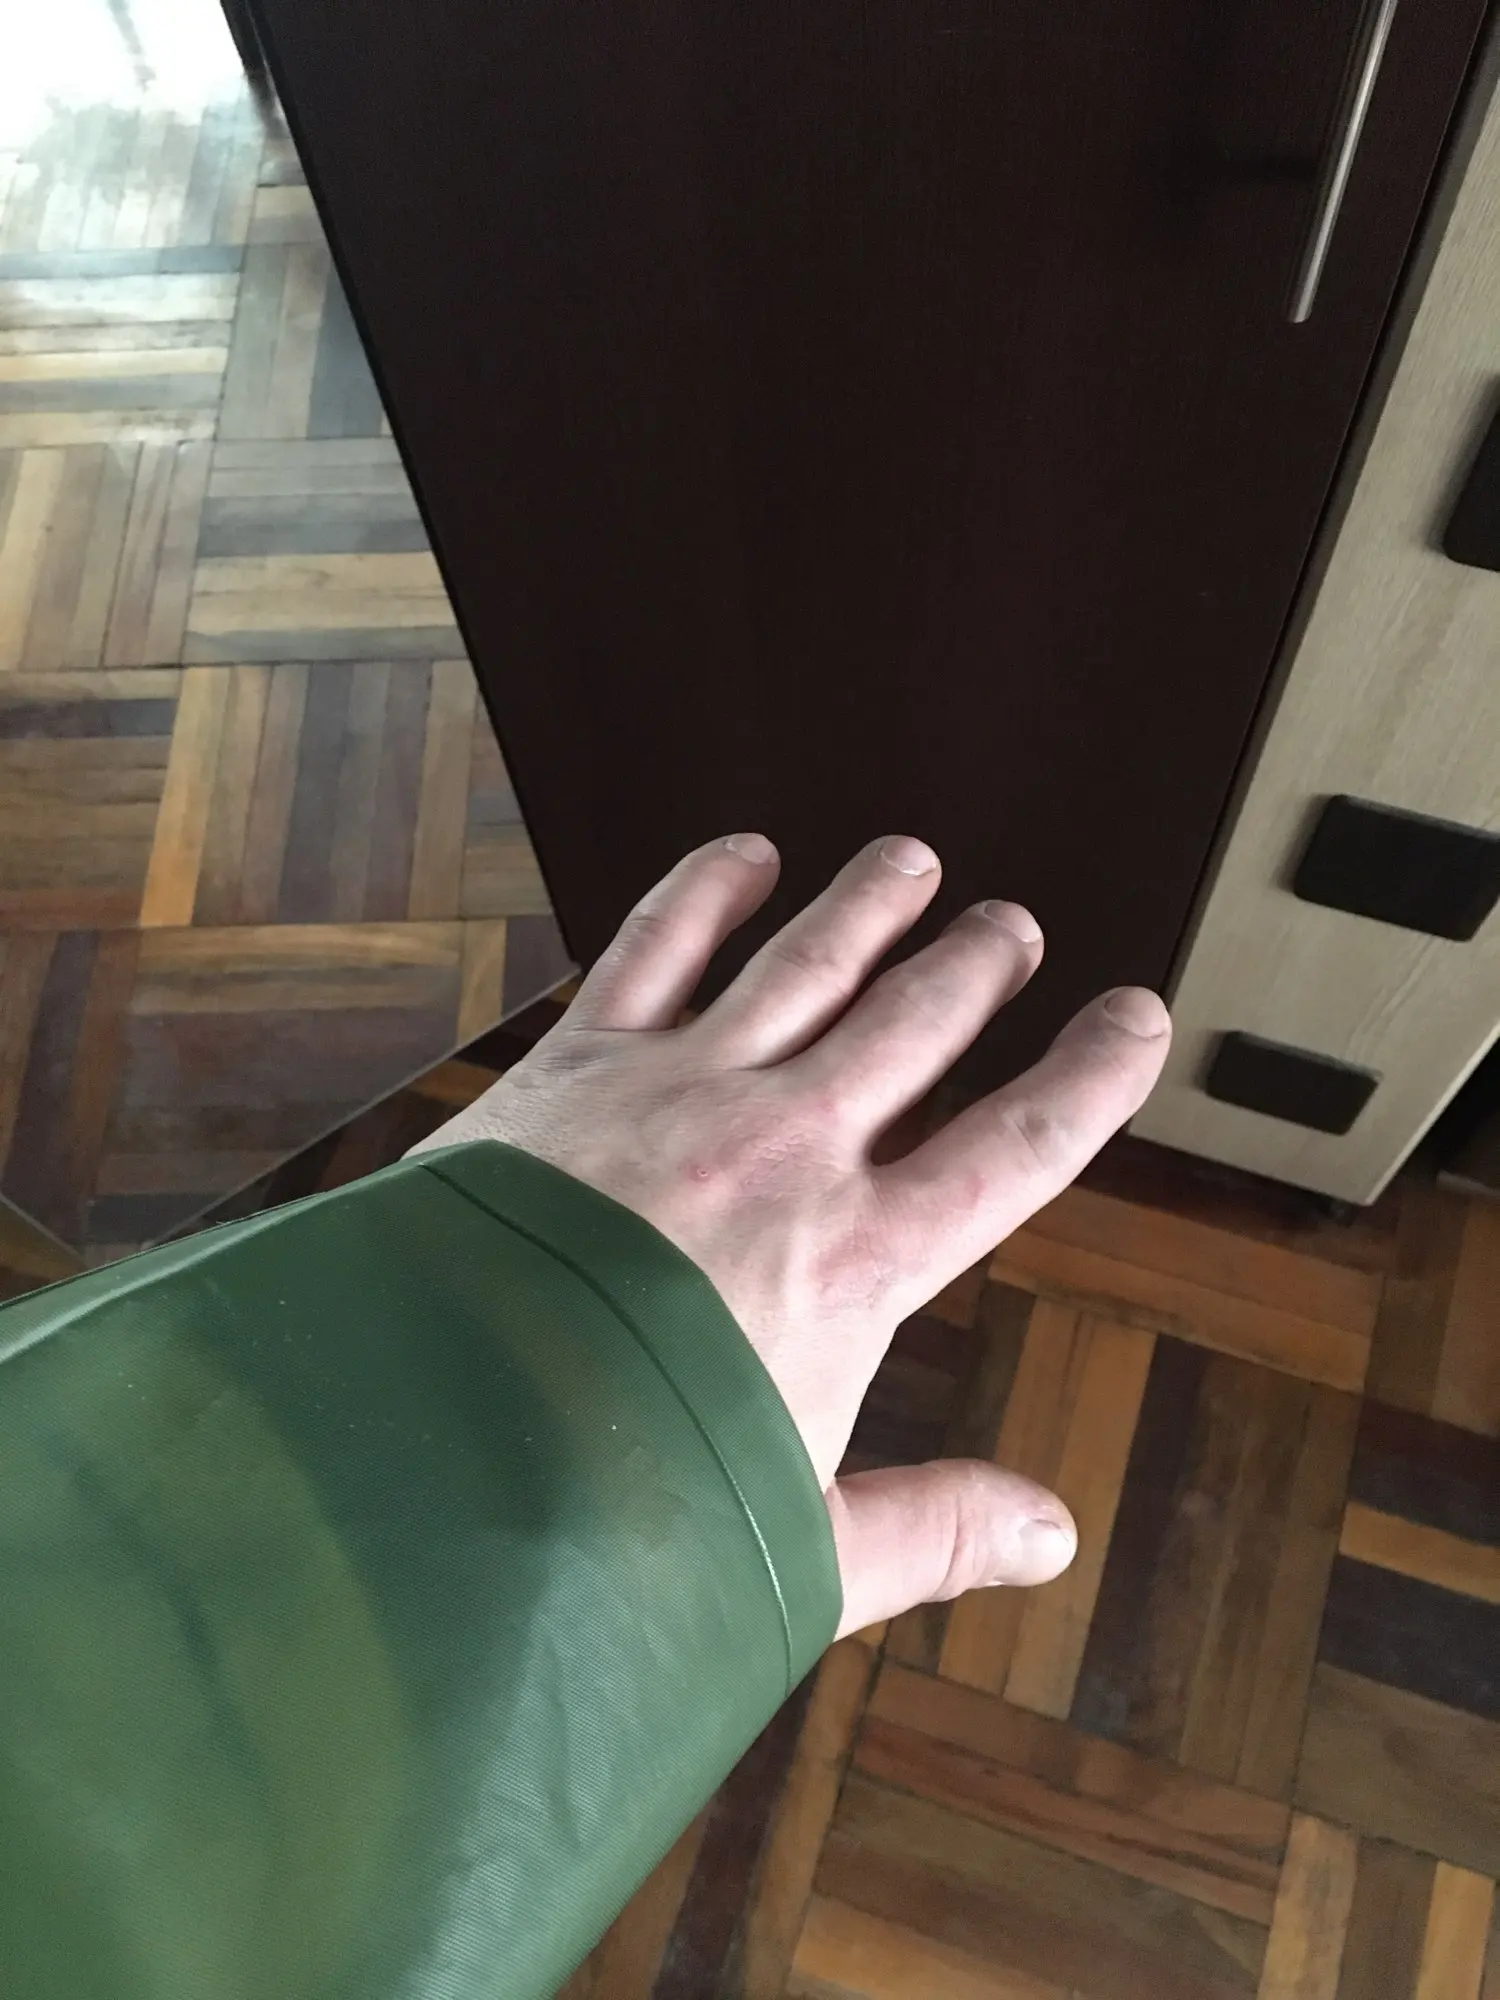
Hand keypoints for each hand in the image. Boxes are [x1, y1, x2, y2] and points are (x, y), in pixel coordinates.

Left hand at [410, 833, 1170, 1636]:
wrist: (431, 1430)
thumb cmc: (608, 1503)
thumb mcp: (794, 1546)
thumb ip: (930, 1529)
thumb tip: (1048, 1534)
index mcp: (855, 1260)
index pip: (1015, 1148)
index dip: (1090, 1078)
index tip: (1137, 1018)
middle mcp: (786, 1150)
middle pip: (916, 1025)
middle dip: (976, 967)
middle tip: (1013, 926)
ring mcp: (683, 1090)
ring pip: (807, 965)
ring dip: (870, 906)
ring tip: (913, 862)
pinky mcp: (579, 1064)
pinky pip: (657, 946)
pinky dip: (705, 889)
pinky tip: (744, 852)